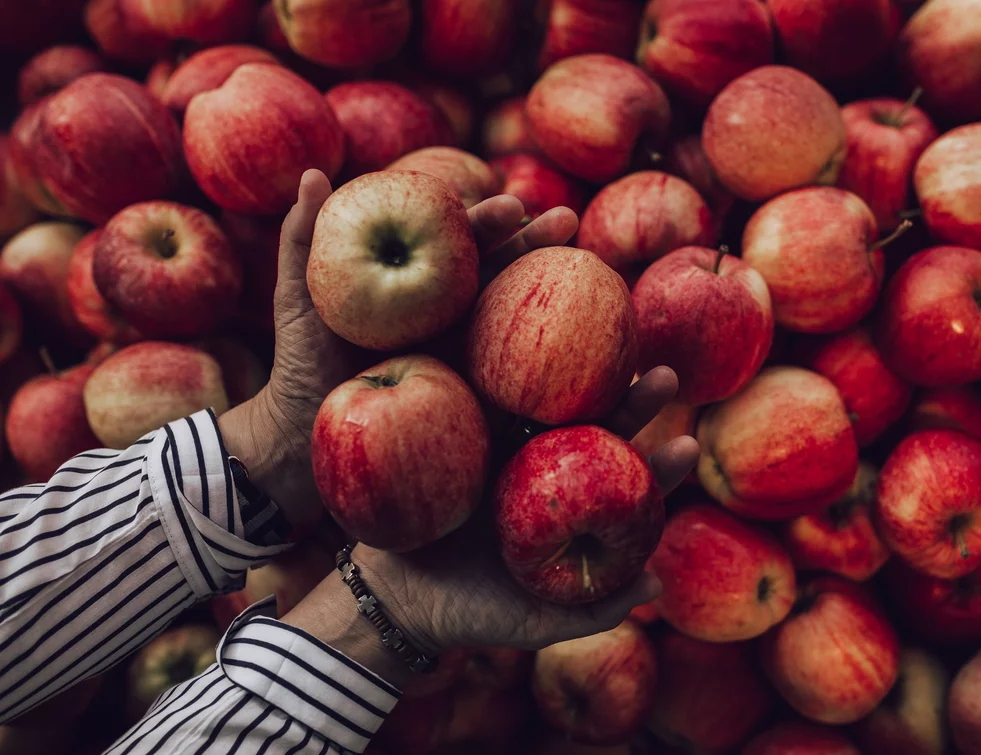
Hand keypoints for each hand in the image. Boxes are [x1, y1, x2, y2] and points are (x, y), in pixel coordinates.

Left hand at [219, 170, 580, 530]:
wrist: (305, 441)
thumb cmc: (303, 364)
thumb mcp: (299, 301)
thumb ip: (305, 242)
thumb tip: (315, 175)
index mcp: (426, 288)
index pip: (464, 246)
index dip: (488, 224)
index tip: (511, 205)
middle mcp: (460, 320)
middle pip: (508, 275)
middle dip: (541, 246)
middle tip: (567, 221)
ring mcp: (476, 362)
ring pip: (529, 325)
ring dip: (570, 303)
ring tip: (597, 276)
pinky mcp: (484, 408)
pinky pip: (533, 392)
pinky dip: (577, 380)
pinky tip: (616, 370)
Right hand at [283, 370, 698, 686]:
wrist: (399, 600)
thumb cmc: (476, 615)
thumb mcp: (537, 621)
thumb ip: (594, 610)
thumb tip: (657, 584)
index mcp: (573, 517)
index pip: (626, 489)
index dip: (659, 469)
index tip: (687, 446)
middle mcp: (549, 478)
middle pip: (600, 434)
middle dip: (635, 404)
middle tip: (665, 377)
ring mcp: (510, 453)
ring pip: (552, 409)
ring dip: (581, 377)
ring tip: (613, 349)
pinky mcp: (468, 439)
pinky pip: (491, 403)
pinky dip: (511, 376)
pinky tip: (535, 347)